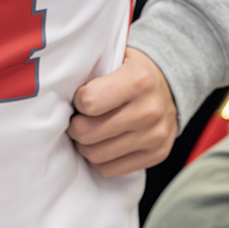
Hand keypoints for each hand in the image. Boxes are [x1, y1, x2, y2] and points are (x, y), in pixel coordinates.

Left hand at [67, 48, 178, 177]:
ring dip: (85, 145)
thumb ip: (91, 70)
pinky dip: (100, 159)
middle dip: (76, 126)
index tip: (81, 98)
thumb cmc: (131, 71)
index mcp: (138, 79)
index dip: (78, 101)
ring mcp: (155, 136)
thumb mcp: (115, 57)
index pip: (88, 102)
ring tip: (88, 130)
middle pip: (88, 133)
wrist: (169, 86)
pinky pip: (110, 170)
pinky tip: (102, 143)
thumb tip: (59, 89)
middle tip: (78, 118)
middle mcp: (150, 110)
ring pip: (96, 155)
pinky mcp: (157, 155)